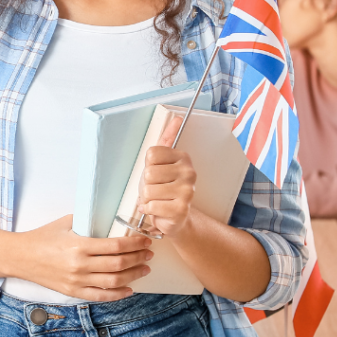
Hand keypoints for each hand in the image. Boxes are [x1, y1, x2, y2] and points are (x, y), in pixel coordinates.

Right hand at [16, 214, 153, 300]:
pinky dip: (118, 294)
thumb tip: (109, 218)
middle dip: (138, 258)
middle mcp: (80, 266)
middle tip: (148, 253)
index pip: (115, 246)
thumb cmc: (42, 238)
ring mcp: (77, 281)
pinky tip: (129, 289)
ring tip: (144, 269)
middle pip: (119, 264)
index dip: (134, 244)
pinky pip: (101, 296)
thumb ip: (87, 221)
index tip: (144, 240)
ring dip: (133, 275)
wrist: (21, 256)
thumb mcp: (65, 223)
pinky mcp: (73, 292)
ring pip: (114, 282)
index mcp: (79, 246)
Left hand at [135, 116, 196, 238]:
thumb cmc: (164, 188)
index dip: (148, 165)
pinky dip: (149, 209)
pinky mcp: (181, 208)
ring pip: (148, 190)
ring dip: (147, 198)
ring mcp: (187, 191)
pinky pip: (151, 205)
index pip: (151, 153)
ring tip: (158, 199)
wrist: (175, 217)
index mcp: (182, 157)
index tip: (157, 171)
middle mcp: (189, 172)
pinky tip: (158, 209)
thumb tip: (177, 119)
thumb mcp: (160, 162)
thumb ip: (166, 139)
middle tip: (157, 188)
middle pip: (149, 172)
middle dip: (146, 183)